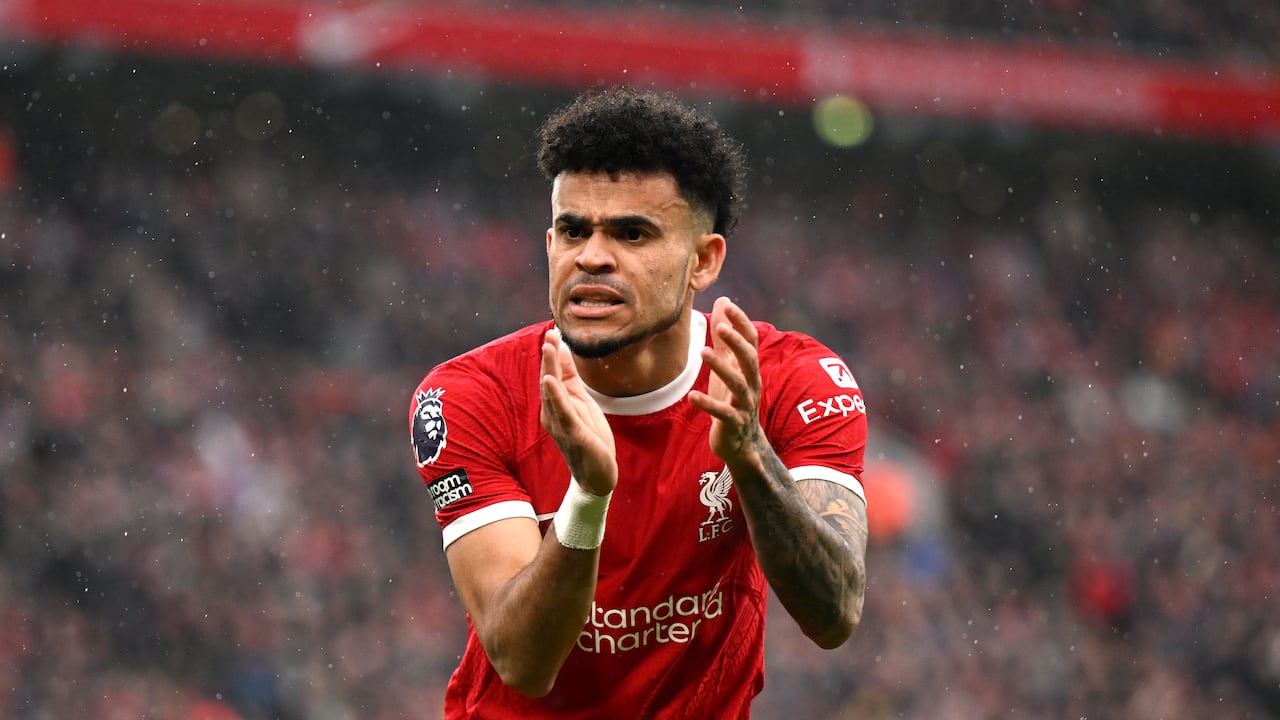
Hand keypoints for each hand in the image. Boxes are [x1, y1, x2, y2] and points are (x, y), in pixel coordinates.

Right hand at [539, 328, 617, 495]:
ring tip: (548, 348)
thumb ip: (570, 378)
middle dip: (548, 356)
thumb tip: (562, 351)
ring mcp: (561, 424)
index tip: (552, 329)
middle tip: (548, 332)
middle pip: (549, 380)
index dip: (552, 352)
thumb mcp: (581, 401)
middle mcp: (553, 413)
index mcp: (557, 404)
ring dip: (549, 369)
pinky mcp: (572, 434)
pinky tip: (550, 381)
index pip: (553, 374)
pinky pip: (562, 412)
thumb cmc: (588, 437)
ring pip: (552, 393)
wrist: (597, 474)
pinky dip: (555, 396)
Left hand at [687, 297, 762, 462]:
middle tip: (721, 326)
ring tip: (703, 352)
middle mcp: (751, 384)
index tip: (728, 306)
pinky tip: (692, 396)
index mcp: (749, 369)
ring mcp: (744, 405)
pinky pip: (722, 413)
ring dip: (721, 367)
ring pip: (737, 384)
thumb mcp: (728, 366)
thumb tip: (724, 301)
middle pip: (749, 359)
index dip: (741, 323)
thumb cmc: (732, 399)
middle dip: (737, 342)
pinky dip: (708, 404)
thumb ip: (725, 337)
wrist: (741, 444)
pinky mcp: (734, 424)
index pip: (751, 341)